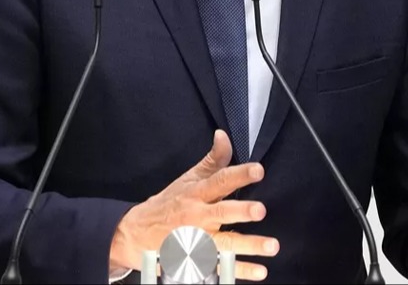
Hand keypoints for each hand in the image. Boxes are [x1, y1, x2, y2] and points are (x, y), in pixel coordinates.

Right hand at [109, 130, 277, 280]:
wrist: (137, 233)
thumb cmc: (168, 204)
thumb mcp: (187, 179)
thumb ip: (211, 160)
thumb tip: (224, 136)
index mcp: (196, 194)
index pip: (219, 180)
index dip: (239, 174)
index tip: (257, 170)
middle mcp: (198, 217)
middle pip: (221, 213)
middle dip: (241, 211)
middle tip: (260, 210)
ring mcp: (198, 241)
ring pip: (224, 243)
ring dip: (248, 245)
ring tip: (271, 246)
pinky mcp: (198, 260)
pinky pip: (221, 267)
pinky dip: (240, 271)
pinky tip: (259, 271)